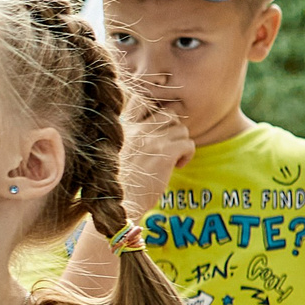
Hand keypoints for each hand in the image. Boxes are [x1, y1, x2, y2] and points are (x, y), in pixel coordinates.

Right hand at [116, 84, 193, 221]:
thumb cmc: (118, 183)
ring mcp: (152, 140)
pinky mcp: (166, 153)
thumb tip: (152, 130)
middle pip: (169, 113)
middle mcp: (137, 130)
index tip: (159, 126)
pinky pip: (189, 144)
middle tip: (169, 146)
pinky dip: (187, 155)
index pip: (142, 100)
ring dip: (181, 143)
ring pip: (182, 129)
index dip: (156, 107)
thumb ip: (130, 138)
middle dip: (173, 128)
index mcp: (124, 128)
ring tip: (173, 159)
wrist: (121, 204)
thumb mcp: (116, 153)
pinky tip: (177, 166)